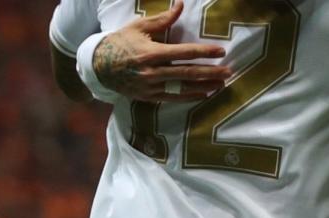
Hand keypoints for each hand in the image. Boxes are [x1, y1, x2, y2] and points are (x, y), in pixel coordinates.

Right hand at [93, 0, 231, 102]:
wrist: (99, 66)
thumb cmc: (121, 42)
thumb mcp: (139, 27)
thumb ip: (162, 20)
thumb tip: (180, 5)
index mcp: (151, 52)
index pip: (184, 52)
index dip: (204, 52)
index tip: (221, 51)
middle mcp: (152, 71)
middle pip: (187, 72)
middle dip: (210, 72)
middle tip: (228, 71)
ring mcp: (151, 87)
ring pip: (183, 87)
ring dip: (204, 86)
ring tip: (221, 84)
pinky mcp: (149, 97)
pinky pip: (173, 98)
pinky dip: (190, 96)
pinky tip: (204, 94)